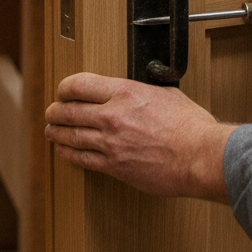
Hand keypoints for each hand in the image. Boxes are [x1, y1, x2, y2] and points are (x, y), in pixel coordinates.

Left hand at [45, 72, 234, 199]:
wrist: (199, 156)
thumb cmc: (191, 126)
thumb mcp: (166, 94)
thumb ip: (142, 92)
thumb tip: (135, 92)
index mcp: (125, 92)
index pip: (79, 85)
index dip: (65, 87)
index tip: (63, 91)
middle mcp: (112, 116)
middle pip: (68, 111)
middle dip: (55, 111)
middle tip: (51, 112)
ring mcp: (111, 143)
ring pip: (70, 135)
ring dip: (56, 132)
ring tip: (51, 130)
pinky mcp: (114, 166)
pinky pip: (82, 159)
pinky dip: (68, 154)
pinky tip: (64, 150)